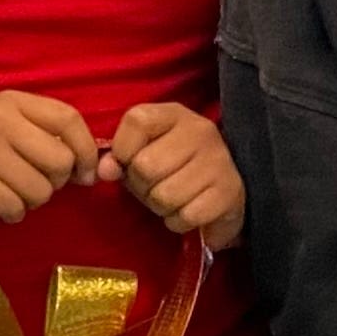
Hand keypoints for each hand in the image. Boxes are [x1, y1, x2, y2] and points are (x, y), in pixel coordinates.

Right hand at [0, 91, 98, 218]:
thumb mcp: (5, 128)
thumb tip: (91, 170)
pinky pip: (15, 207)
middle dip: (55, 182)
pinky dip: (12, 213)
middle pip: (60, 159)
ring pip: (41, 189)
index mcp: (12, 101)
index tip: (83, 174)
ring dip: (31, 201)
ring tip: (9, 192)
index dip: (85, 150)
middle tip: (32, 183)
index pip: (69, 118)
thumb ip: (45, 137)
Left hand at [101, 103, 244, 248]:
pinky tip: (186, 211)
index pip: (137, 121)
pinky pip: (186, 216)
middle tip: (153, 186)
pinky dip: (178, 222)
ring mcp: (218, 160)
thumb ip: (119, 157)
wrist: (221, 189)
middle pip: (146, 166)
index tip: (130, 161)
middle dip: (141, 186)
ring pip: (165, 196)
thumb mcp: (142, 152)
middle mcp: (200, 130)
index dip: (123, 150)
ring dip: (160, 207)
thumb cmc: (171, 167)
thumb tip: (105, 170)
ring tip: (170, 199)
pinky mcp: (231, 191)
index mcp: (174, 114)